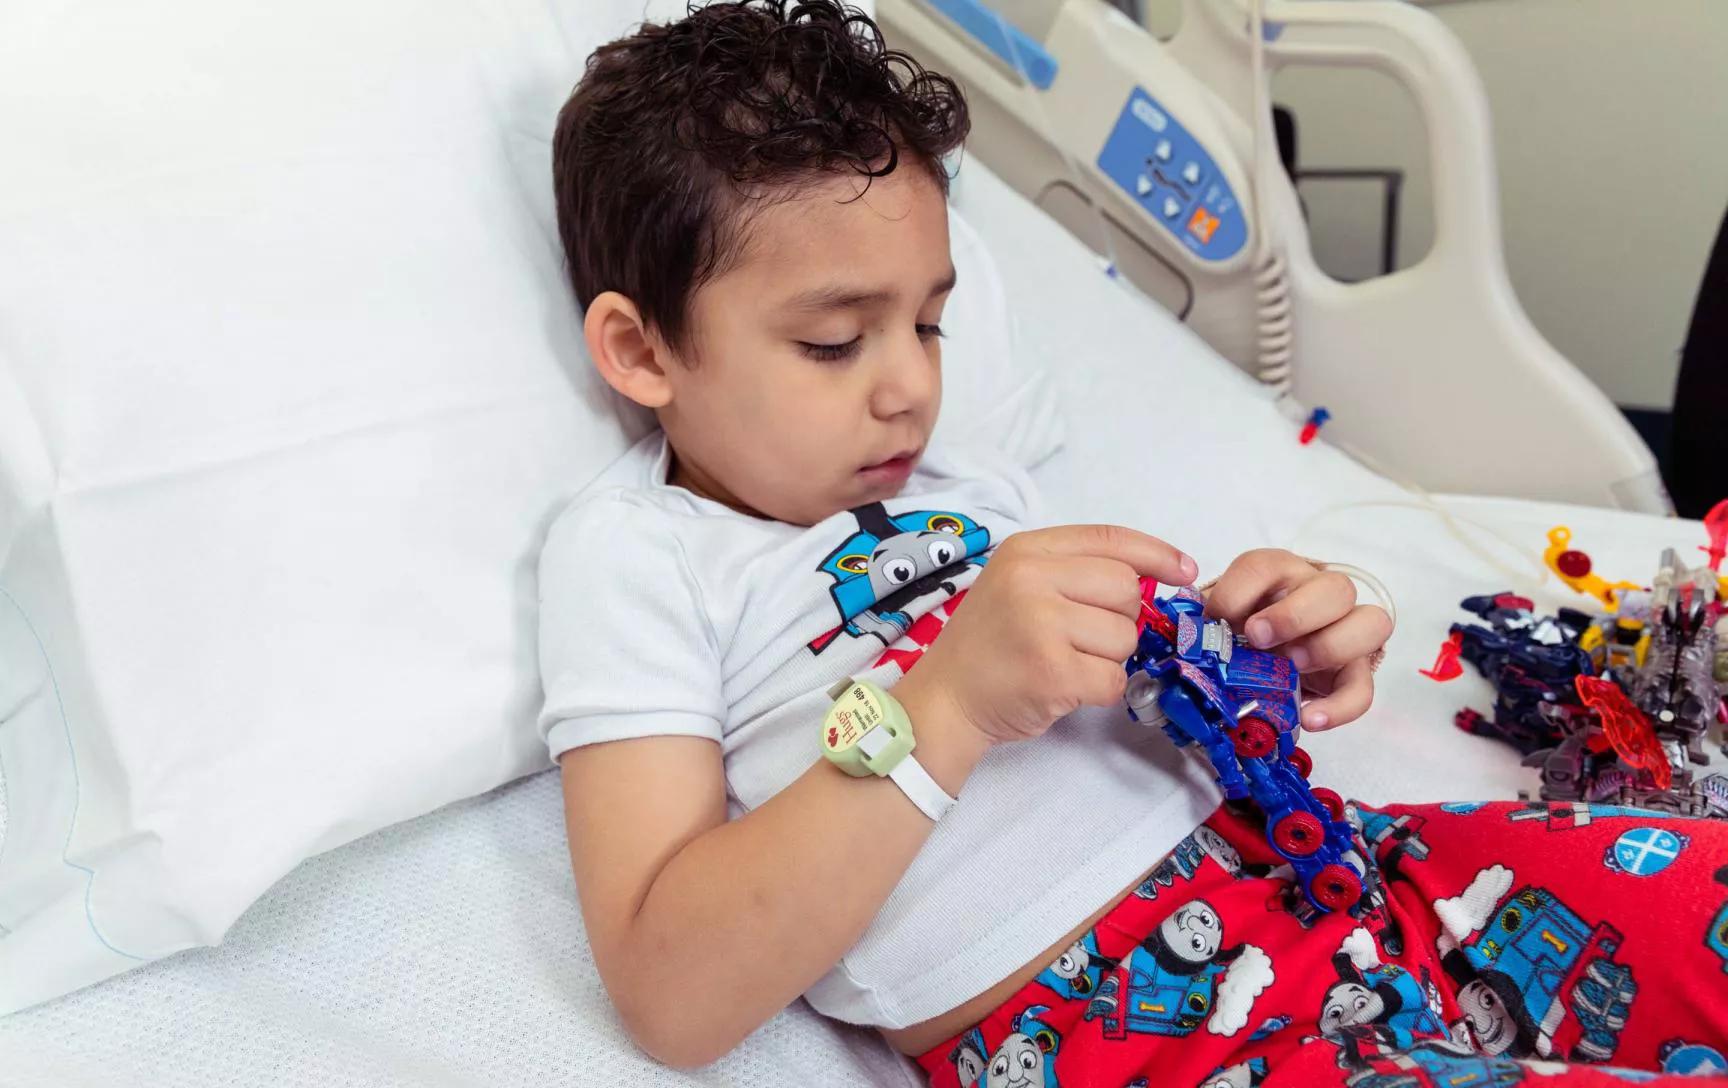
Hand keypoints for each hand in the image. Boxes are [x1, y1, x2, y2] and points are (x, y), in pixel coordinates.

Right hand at [896, 525, 1196, 745]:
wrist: (944, 701)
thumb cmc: (989, 645)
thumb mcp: (1018, 585)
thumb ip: (1073, 572)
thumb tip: (1154, 579)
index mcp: (1026, 550)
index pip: (1110, 539)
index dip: (1156, 554)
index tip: (1183, 571)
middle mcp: (1032, 579)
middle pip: (1125, 590)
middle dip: (1118, 620)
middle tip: (1078, 638)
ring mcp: (1042, 625)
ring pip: (1126, 638)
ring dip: (1108, 658)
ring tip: (1064, 663)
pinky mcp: (1053, 672)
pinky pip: (1114, 678)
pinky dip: (1100, 690)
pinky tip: (1065, 688)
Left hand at [1204, 549, 1391, 730]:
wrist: (1265, 655)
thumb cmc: (1242, 630)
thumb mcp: (1224, 622)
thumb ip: (1211, 627)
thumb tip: (1191, 644)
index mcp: (1280, 574)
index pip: (1266, 566)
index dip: (1241, 590)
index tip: (1220, 618)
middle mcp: (1320, 594)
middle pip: (1336, 588)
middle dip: (1295, 615)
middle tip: (1258, 639)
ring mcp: (1345, 630)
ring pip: (1371, 624)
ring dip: (1328, 647)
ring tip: (1292, 669)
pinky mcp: (1353, 672)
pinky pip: (1363, 687)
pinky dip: (1338, 706)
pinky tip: (1309, 718)